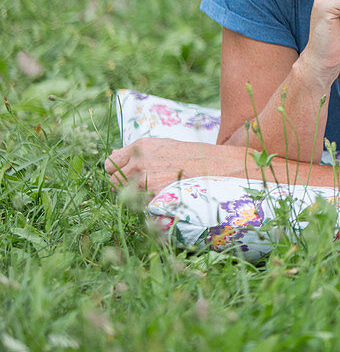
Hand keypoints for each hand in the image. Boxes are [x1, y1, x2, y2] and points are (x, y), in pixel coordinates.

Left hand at [104, 138, 237, 195]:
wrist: (217, 167)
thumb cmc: (193, 156)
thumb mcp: (164, 146)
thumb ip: (138, 152)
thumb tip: (113, 158)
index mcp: (140, 146)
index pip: (110, 164)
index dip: (118, 170)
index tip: (129, 174)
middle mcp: (138, 162)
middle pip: (112, 181)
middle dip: (124, 185)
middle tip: (144, 185)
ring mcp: (144, 180)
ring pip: (124, 196)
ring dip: (135, 196)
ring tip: (156, 190)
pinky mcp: (151, 197)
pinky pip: (139, 206)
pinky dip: (147, 205)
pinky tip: (163, 197)